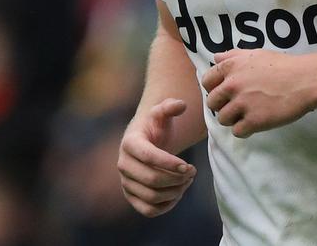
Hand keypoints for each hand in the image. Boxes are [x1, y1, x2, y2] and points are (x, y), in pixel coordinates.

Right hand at [117, 98, 196, 216]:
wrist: (146, 140)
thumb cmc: (156, 125)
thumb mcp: (162, 112)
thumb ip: (171, 106)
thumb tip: (181, 105)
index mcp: (130, 143)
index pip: (149, 157)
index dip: (170, 163)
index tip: (188, 165)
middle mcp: (123, 165)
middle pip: (152, 180)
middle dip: (176, 178)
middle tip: (192, 172)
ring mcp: (126, 182)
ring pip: (151, 197)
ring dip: (174, 192)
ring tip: (188, 180)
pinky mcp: (132, 196)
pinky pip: (148, 210)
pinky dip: (167, 205)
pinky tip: (179, 192)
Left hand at [203, 49, 312, 137]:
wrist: (305, 81)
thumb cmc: (282, 65)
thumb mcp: (256, 54)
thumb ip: (233, 55)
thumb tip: (216, 58)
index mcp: (231, 67)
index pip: (207, 81)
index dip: (214, 88)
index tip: (225, 92)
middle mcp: (232, 84)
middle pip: (212, 103)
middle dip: (222, 105)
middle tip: (238, 104)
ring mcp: (242, 104)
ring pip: (223, 119)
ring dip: (234, 118)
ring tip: (249, 113)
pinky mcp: (253, 121)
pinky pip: (237, 132)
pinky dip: (245, 130)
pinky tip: (256, 122)